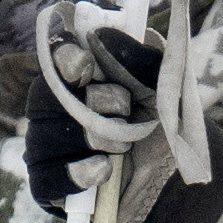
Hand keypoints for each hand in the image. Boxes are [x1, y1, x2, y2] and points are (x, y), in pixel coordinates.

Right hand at [26, 24, 162, 211]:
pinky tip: (104, 172)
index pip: (57, 57)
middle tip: (125, 109)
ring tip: (124, 147)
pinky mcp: (50, 185)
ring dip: (94, 139)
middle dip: (92, 102)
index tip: (86, 66)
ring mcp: (48, 146)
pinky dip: (78, 173)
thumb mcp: (163, 89)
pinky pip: (46, 178)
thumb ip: (139, 60)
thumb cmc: (163, 127)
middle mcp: (56, 108)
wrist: (175, 180)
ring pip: (46, 136)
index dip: (65, 58)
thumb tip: (100, 37)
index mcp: (81, 77)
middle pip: (46, 95)